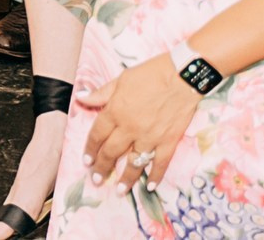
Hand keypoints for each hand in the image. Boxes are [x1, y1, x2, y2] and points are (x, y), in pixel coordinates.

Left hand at [81, 55, 201, 190]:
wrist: (182, 76)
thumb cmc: (150, 74)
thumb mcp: (121, 79)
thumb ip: (101, 93)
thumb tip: (81, 98)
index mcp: (115, 111)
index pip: (98, 135)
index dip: (90, 149)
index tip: (87, 160)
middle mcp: (130, 128)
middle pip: (112, 152)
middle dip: (102, 167)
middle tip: (96, 179)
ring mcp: (150, 137)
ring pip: (134, 163)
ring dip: (125, 178)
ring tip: (118, 190)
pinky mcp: (168, 141)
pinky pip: (160, 163)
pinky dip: (156, 175)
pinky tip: (149, 186)